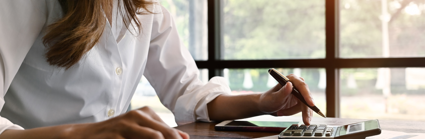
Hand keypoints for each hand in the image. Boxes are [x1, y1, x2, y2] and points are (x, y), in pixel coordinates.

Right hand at [67, 106, 189, 138]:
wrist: (82, 136)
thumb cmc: (115, 134)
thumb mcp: (138, 129)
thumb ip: (161, 131)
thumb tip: (185, 137)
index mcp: (145, 113)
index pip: (170, 132)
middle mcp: (136, 117)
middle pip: (165, 135)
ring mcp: (124, 127)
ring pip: (154, 138)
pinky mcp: (115, 137)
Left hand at [258, 74, 313, 124]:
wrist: (266, 106)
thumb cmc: (268, 100)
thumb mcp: (274, 98)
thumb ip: (282, 92)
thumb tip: (290, 84)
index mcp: (291, 79)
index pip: (302, 86)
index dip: (307, 95)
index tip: (311, 104)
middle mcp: (297, 85)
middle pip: (306, 97)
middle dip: (305, 110)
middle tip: (306, 121)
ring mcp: (300, 93)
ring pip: (305, 105)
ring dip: (293, 111)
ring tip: (280, 112)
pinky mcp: (301, 101)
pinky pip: (304, 109)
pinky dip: (297, 114)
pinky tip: (288, 115)